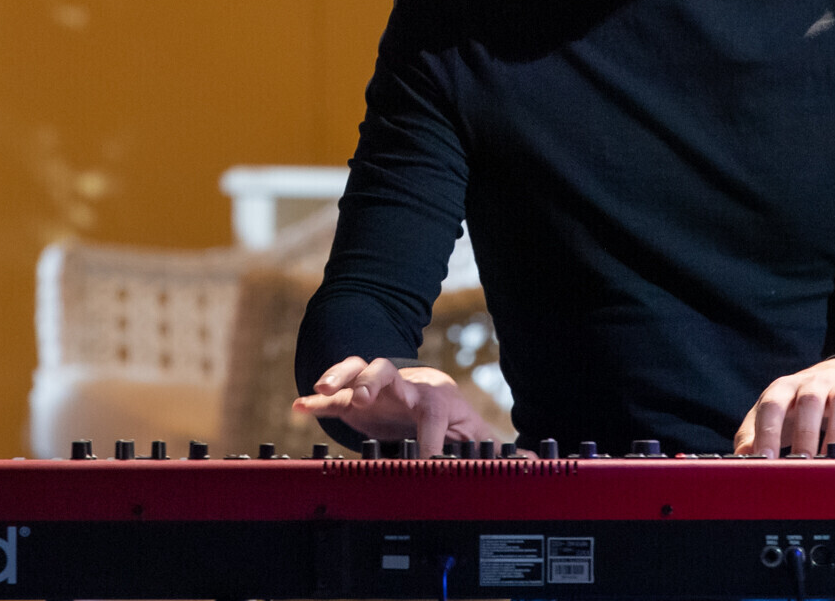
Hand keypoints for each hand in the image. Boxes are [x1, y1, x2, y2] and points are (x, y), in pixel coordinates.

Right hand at [292, 356, 497, 455]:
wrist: (424, 391)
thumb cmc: (448, 414)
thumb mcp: (473, 432)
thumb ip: (495, 449)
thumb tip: (535, 462)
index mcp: (434, 399)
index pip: (432, 414)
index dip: (429, 440)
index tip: (425, 462)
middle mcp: (402, 387)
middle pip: (389, 373)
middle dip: (375, 382)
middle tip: (364, 396)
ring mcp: (376, 389)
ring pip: (357, 372)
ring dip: (341, 379)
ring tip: (323, 390)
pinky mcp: (354, 398)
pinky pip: (334, 395)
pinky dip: (316, 399)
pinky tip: (300, 404)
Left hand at [733, 357, 834, 457]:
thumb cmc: (796, 406)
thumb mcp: (772, 415)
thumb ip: (752, 435)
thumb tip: (741, 460)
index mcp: (784, 388)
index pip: (773, 405)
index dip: (768, 431)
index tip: (765, 459)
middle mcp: (813, 384)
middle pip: (808, 403)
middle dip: (804, 436)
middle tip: (800, 467)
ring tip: (830, 466)